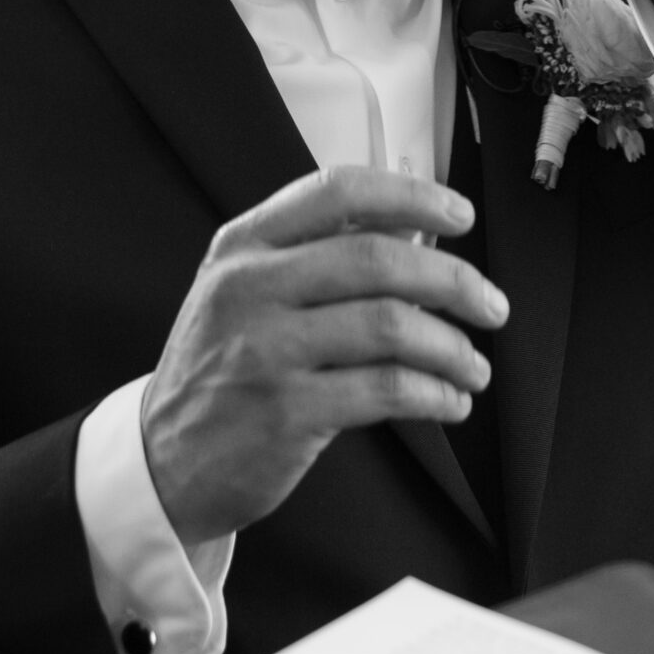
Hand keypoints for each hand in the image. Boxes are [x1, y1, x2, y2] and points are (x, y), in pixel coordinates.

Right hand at [141, 165, 508, 544]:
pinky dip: (434, 393)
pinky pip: (386, 390)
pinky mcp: (286, 413)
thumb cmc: (221, 368)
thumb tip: (414, 230)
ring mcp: (265, 350)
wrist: (164, 461)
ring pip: (390, 326)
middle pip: (377, 259)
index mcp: (244, 243)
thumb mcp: (248, 291)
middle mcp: (250, 287)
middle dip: (453, 280)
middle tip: (490, 304)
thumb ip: (319, 255)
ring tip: (473, 364)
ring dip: (451, 346)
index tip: (459, 215)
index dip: (411, 195)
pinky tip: (448, 399)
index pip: (339, 191)